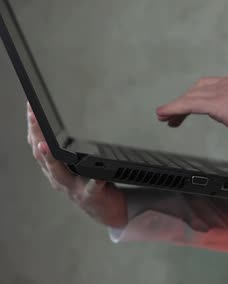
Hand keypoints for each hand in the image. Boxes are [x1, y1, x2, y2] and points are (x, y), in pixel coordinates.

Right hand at [26, 103, 126, 227]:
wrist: (106, 211)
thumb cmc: (91, 184)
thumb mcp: (75, 164)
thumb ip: (68, 149)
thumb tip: (64, 122)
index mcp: (54, 168)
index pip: (38, 144)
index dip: (33, 127)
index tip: (30, 108)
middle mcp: (58, 178)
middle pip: (42, 155)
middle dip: (36, 135)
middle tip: (33, 116)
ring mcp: (72, 188)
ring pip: (58, 172)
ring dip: (50, 159)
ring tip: (46, 145)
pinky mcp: (90, 196)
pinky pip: (93, 188)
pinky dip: (95, 181)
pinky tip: (99, 175)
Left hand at [156, 76, 227, 136]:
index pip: (211, 86)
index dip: (197, 95)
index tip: (192, 105)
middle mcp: (226, 83)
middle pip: (197, 89)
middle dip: (183, 101)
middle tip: (173, 115)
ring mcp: (221, 92)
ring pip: (190, 97)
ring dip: (174, 107)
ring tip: (164, 118)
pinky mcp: (216, 104)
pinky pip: (188, 105)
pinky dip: (172, 109)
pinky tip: (164, 115)